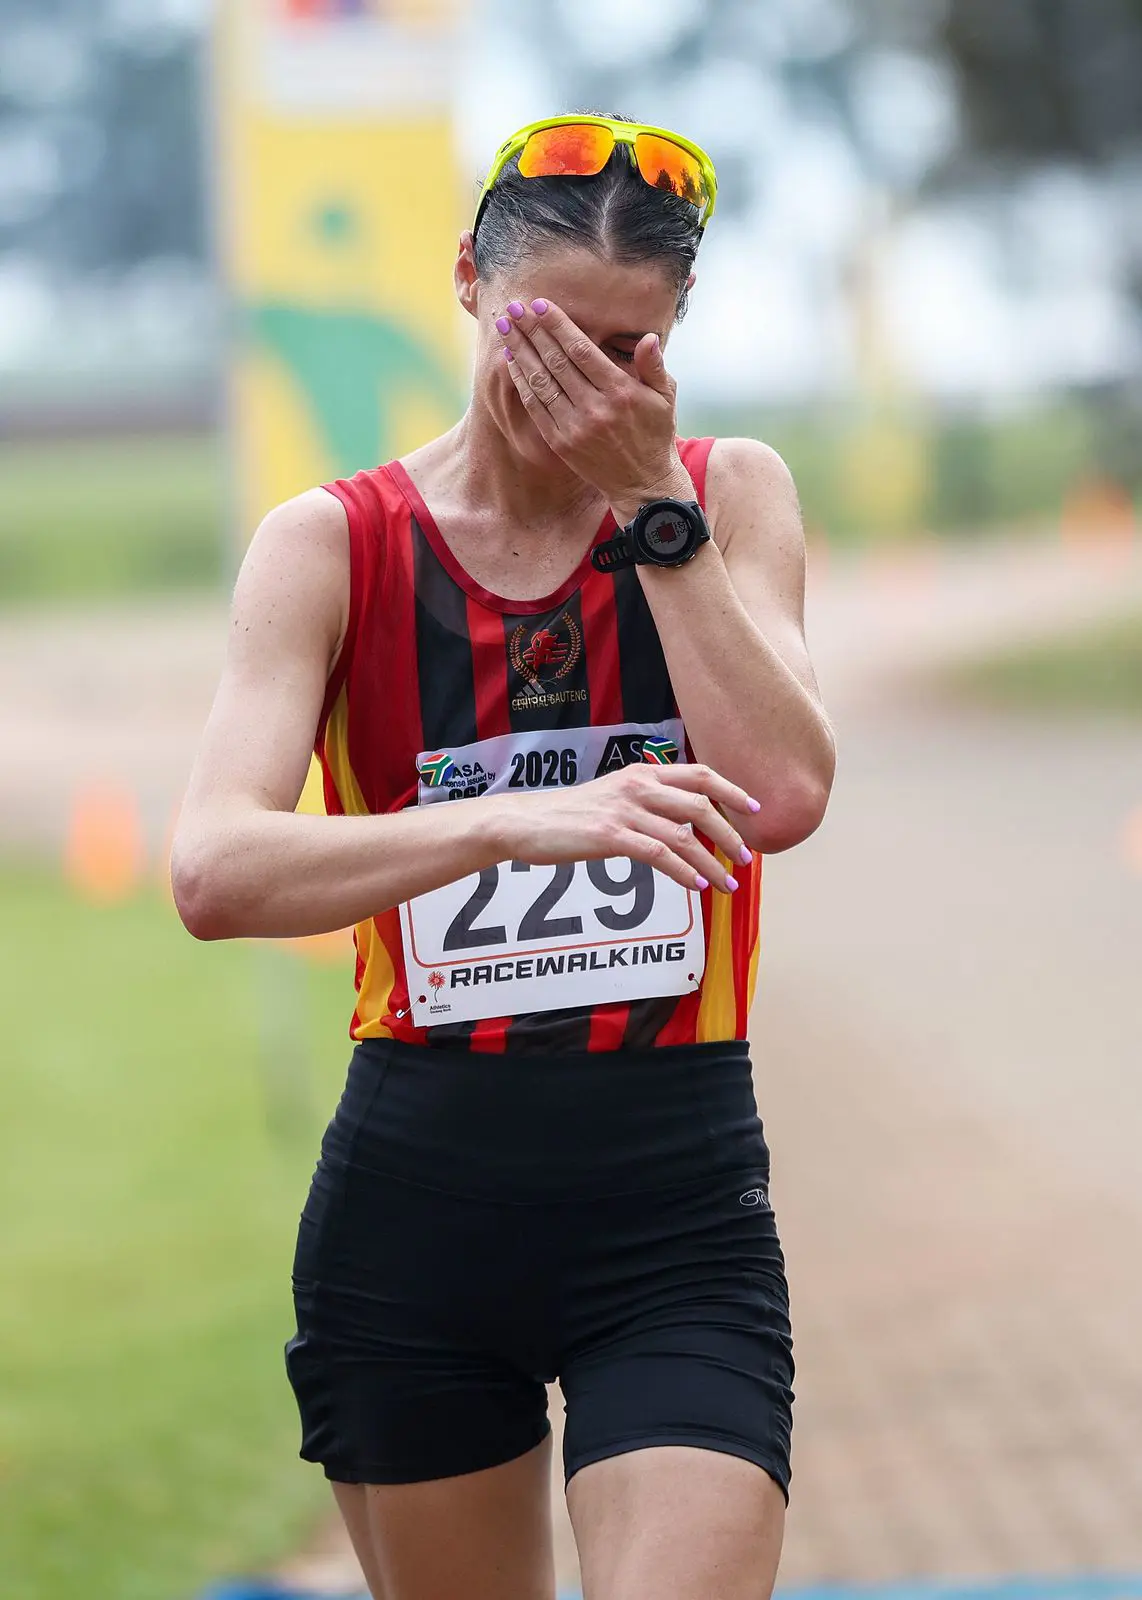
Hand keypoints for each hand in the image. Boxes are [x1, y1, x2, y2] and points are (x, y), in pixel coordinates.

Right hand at [488, 761, 760, 892]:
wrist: (526, 822)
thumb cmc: (570, 815)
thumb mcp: (614, 796)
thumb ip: (647, 802)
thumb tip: (682, 822)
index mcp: (642, 773)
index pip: (700, 774)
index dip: (732, 790)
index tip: (755, 809)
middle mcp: (638, 787)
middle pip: (701, 805)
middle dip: (730, 832)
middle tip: (746, 857)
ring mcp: (625, 811)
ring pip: (684, 835)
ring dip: (711, 862)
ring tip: (727, 883)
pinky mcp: (611, 836)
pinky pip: (658, 854)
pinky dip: (683, 872)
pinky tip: (695, 886)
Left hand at [496, 299, 693, 518]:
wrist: (643, 484)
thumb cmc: (655, 434)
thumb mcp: (666, 397)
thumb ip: (654, 366)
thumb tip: (649, 338)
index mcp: (620, 391)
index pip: (581, 350)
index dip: (558, 325)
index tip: (540, 305)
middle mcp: (595, 408)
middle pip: (555, 361)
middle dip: (532, 331)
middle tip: (514, 306)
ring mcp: (575, 427)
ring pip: (541, 382)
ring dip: (520, 351)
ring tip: (505, 327)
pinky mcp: (561, 443)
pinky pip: (535, 407)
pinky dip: (521, 382)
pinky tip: (511, 361)